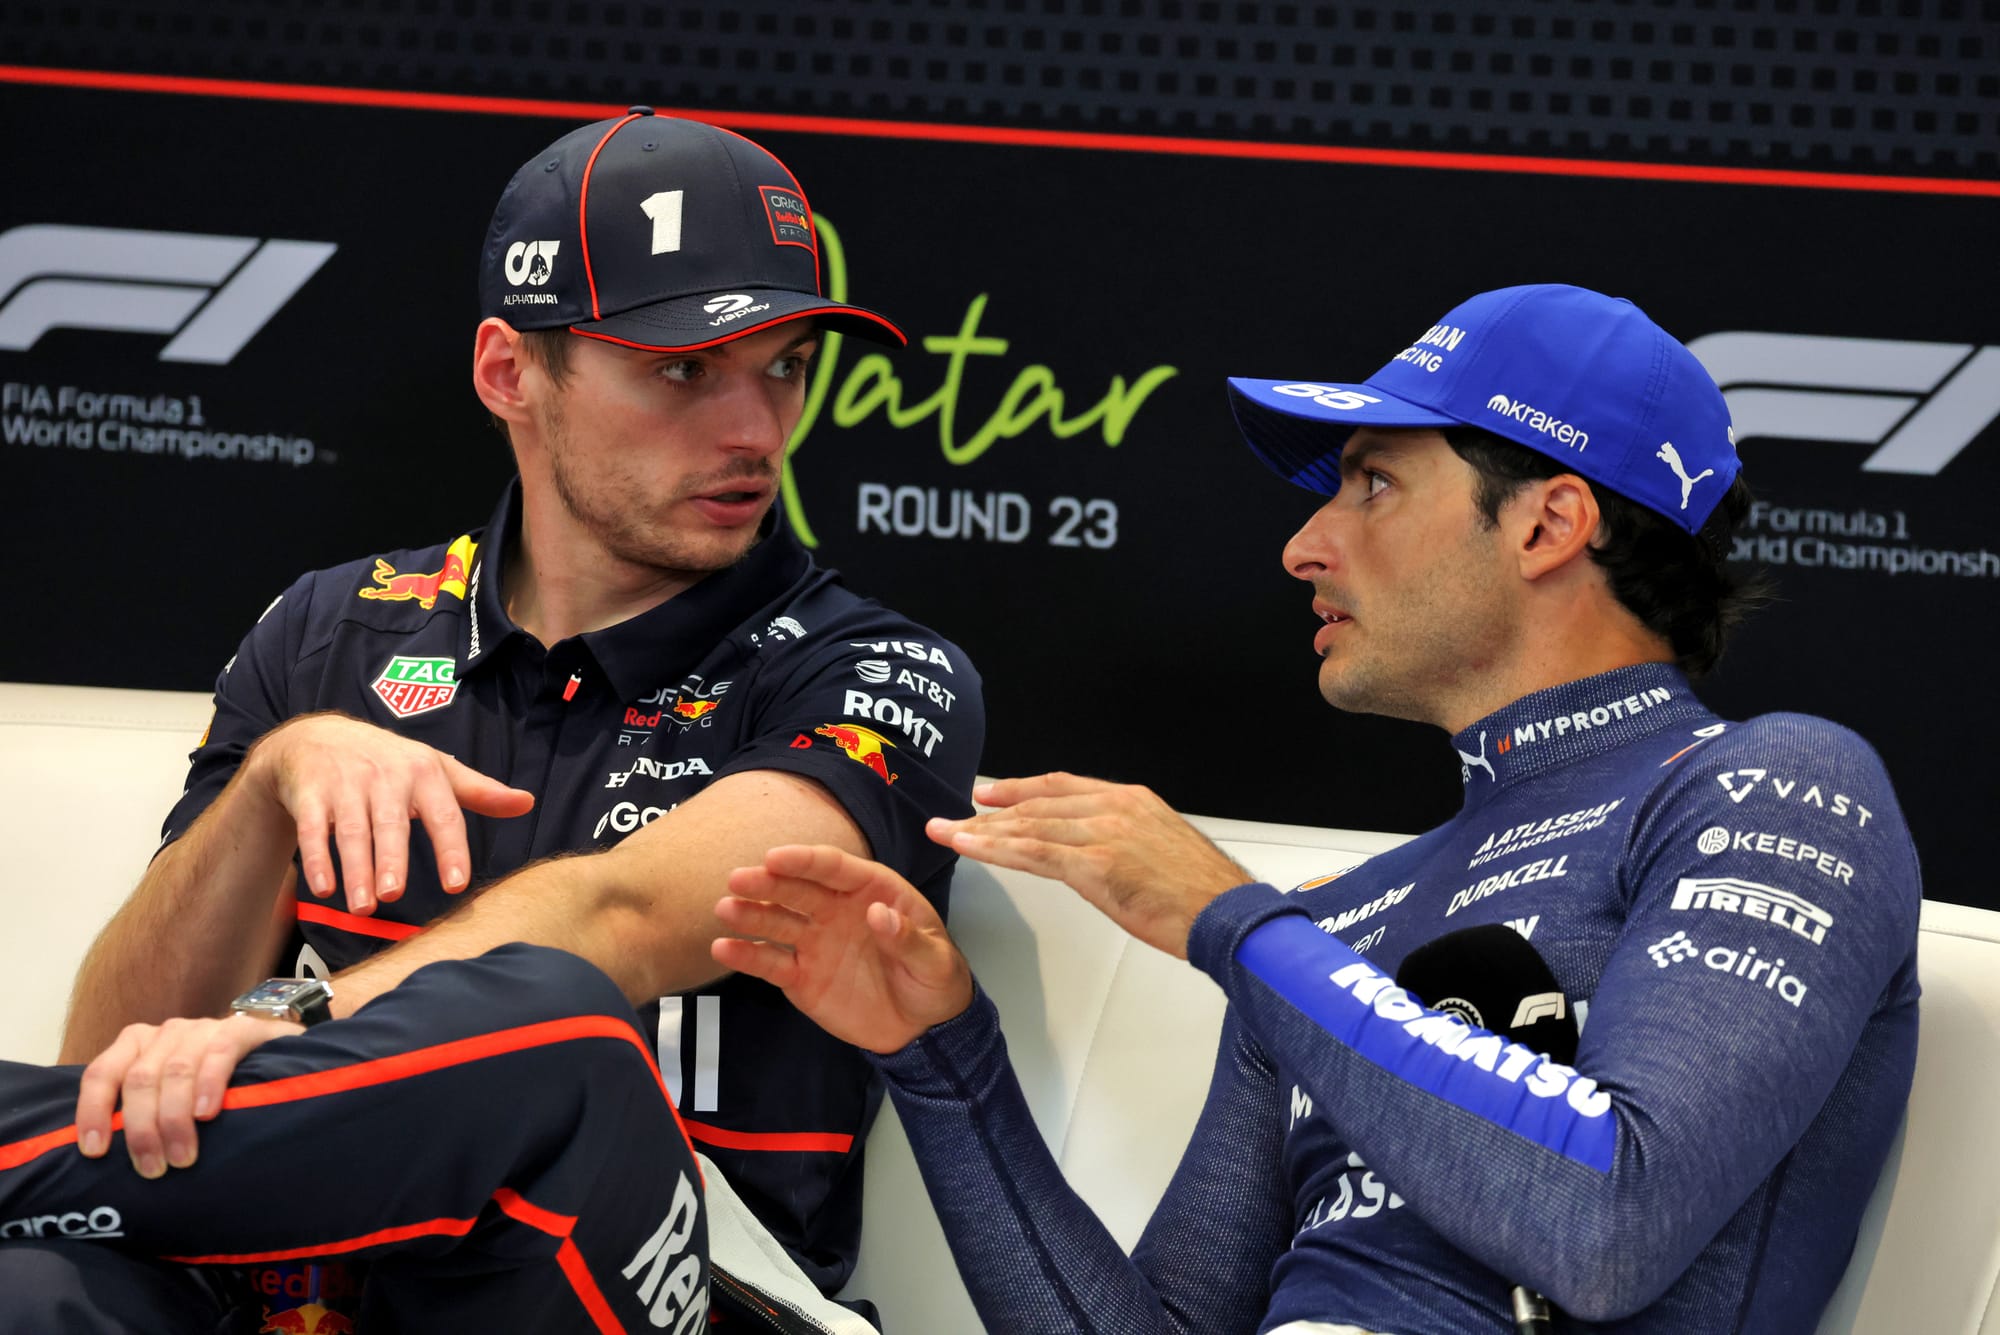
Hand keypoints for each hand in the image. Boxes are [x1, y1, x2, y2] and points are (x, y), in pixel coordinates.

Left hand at [75, 1013, 299, 1177]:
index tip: (96, 1151)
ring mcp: (202, 1028)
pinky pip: (218, 1054)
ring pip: (175, 1071)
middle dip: (142, 1129)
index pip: (102, 1073)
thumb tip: (107, 1159)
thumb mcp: (168, 1096)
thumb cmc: (212, 1085)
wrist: (272, 1052)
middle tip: (152, 1168)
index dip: (94, 1111)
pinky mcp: (240, 1029)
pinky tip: (206, 1114)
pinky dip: (208, 1085)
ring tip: (182, 1157)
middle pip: (139, 1079)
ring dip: (174, 1118)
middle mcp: (166, 1034)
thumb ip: (142, 1112)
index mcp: (137, 1046)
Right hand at [247, 712, 534, 914]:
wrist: (317, 736)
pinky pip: (312, 829)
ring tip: (363, 906)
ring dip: (356, 869)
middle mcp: (385, 777)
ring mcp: (345, 784)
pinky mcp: (309, 793)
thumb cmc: (389, 761)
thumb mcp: (436, 769)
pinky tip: (323, 888)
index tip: (456, 885)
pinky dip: (316, 858)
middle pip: (391, 824)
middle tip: (394, 895)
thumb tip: (528, 803)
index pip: (444, 815)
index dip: (450, 850)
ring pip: (351, 831)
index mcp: (425, 773)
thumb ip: (480, 791)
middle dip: (391, 859)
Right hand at [712, 845, 972, 1053]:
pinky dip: (746, 955)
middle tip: (738, 879)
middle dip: (768, 883)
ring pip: (778, 921)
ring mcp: (816, 941)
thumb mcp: (935, 961)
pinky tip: (723, 948)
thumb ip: (908, 938)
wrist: (924, 1028)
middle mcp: (837, 910)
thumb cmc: (936, 980)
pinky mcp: (802, 976)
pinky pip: (771, 962)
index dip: (805, 861)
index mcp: (873, 891)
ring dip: (751, 914)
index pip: (835, 868)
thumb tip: (878, 913)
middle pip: (798, 890)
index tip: (775, 857)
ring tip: (725, 909)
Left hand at [927, 773, 1252, 958]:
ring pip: (1028, 827)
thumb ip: (1124, 842)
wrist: (1226, 915)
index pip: (1062, 787)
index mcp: (1132, 800)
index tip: (991, 795)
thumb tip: (1096, 854)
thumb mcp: (1161, 851)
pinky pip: (1031, 854)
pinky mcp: (1094, 865)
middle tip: (955, 818)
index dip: (1020, 789)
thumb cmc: (1202, 895)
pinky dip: (994, 849)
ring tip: (947, 833)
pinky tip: (969, 848)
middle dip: (990, 812)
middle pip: (1037, 805)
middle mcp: (1114, 808)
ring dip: (981, 831)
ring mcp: (1103, 833)